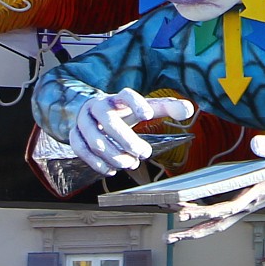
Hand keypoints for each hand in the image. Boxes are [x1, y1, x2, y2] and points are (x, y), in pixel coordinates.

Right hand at [70, 88, 196, 175]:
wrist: (91, 112)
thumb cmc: (124, 111)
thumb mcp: (145, 107)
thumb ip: (167, 107)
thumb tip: (190, 110)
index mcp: (118, 97)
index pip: (126, 95)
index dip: (137, 103)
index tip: (148, 116)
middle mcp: (98, 106)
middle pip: (109, 121)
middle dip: (127, 140)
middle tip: (144, 153)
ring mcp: (84, 120)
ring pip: (95, 139)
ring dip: (114, 155)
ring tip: (130, 163)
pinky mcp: (74, 134)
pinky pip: (80, 150)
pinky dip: (96, 163)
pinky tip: (110, 170)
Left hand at [167, 134, 264, 240]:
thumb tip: (254, 145)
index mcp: (259, 190)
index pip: (230, 206)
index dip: (207, 211)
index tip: (186, 210)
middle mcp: (251, 203)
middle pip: (219, 221)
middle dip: (194, 228)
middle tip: (170, 234)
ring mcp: (248, 206)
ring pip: (220, 224)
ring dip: (196, 233)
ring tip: (170, 238)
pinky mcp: (246, 204)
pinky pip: (223, 218)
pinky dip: (204, 223)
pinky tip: (187, 219)